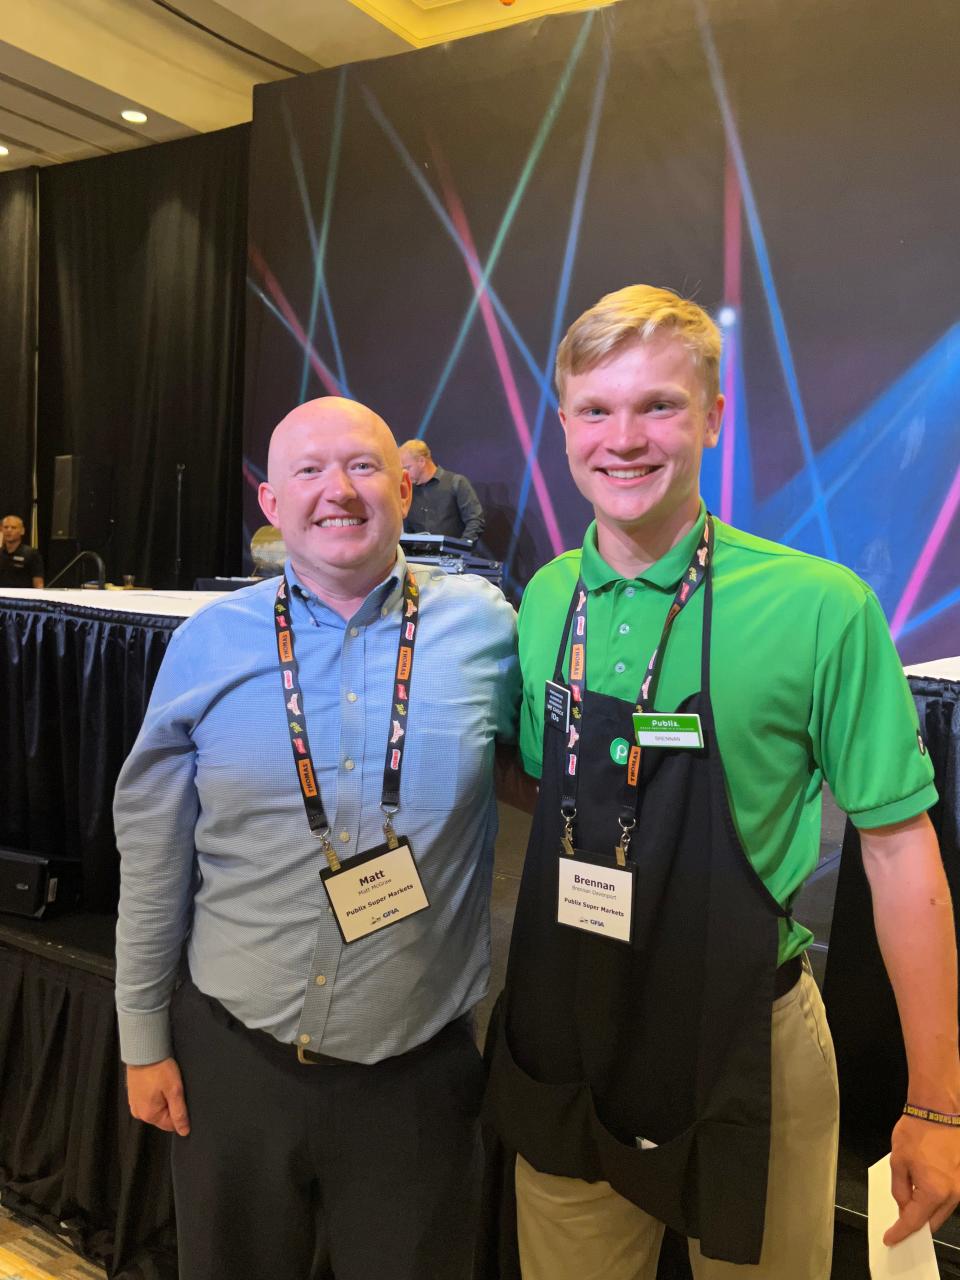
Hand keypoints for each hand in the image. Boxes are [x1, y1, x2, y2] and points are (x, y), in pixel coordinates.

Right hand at [126, 1057, 190, 1135]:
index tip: (180, 1097)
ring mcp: (135, 1104)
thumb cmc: (159, 1069)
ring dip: (163, 1098)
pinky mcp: (134, 1095)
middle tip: (172, 1087)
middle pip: (163, 1116)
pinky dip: (155, 1093)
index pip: (171, 1125)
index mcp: (149, 1115)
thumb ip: (179, 1113)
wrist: (143, 1051)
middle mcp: (139, 1113)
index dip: (180, 1112)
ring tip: (164, 1083)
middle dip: (171, 1104)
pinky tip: (157, 1081)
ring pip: (156, 1107)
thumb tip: (184, 1131)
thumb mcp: (175, 1090)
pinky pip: (148, 1100)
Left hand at [883, 1113, 959, 1243]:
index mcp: (934, 1192)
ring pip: (942, 1212)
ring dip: (927, 1212)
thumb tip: (903, 1205)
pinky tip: (924, 1192)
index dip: (900, 1232)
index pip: (914, 1222)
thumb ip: (900, 1189)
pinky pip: (950, 1198)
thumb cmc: (917, 1131)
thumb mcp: (898, 1161)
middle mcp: (953, 1195)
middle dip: (915, 1225)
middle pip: (932, 1222)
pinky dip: (936, 1200)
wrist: (940, 1111)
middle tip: (899, 1225)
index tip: (891, 1239)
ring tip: (910, 1206)